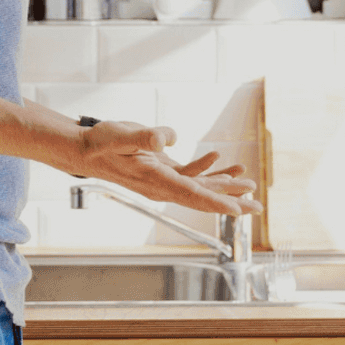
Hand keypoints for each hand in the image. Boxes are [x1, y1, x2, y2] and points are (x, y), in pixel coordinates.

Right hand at [72, 121, 261, 215]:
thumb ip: (145, 136)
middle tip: (258, 208)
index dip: (216, 202)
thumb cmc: (100, 143)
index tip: (238, 209)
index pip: (192, 194)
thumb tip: (169, 138)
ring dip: (226, 186)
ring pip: (200, 187)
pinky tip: (220, 159)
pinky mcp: (163, 171)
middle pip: (203, 197)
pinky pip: (191, 175)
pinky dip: (209, 169)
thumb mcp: (121, 135)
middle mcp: (163, 186)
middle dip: (232, 202)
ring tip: (250, 185)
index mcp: (156, 181)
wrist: (85, 149)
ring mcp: (164, 181)